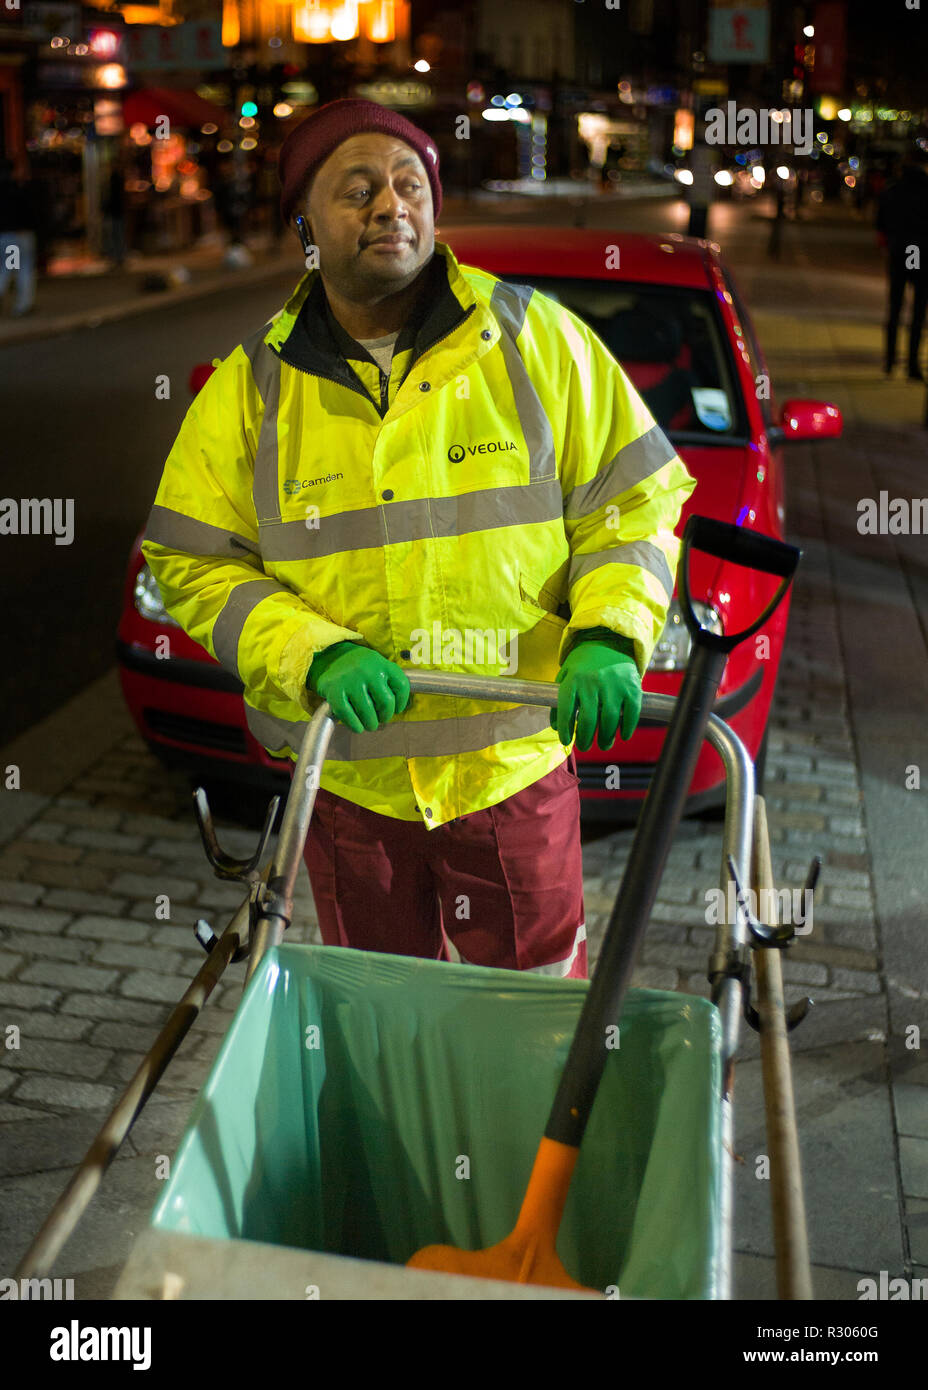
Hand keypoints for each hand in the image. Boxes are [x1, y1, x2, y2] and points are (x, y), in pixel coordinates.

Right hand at [306, 642, 410, 733]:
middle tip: (380, 719)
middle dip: (385, 716)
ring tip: (369, 724)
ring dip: (371, 724)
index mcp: (381, 663)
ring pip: (368, 714)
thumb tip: (401, 707)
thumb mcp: (377, 664)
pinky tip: (358, 726)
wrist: (328, 657)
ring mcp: (350, 681)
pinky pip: (349, 716)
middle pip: (386, 703)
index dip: (401, 702)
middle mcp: (367, 671)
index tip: (396, 709)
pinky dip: (355, 726)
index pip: (401, 686)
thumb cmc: (359, 666)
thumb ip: (390, 681)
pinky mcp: (334, 692)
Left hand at [550, 634, 641, 750]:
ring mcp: (614, 684)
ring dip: (606, 738)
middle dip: (585, 739)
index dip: (565, 729)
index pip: (566, 710)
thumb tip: (557, 728)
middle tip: (585, 746)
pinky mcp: (632, 687)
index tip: (566, 741)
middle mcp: (593, 682)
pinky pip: (631, 713)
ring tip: (604, 744)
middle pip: (588, 720)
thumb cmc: (583, 664)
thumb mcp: (566, 675)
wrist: (610, 641)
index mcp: (573, 679)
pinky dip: (627, 728)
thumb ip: (559, 700)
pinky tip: (623, 736)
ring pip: (609, 720)